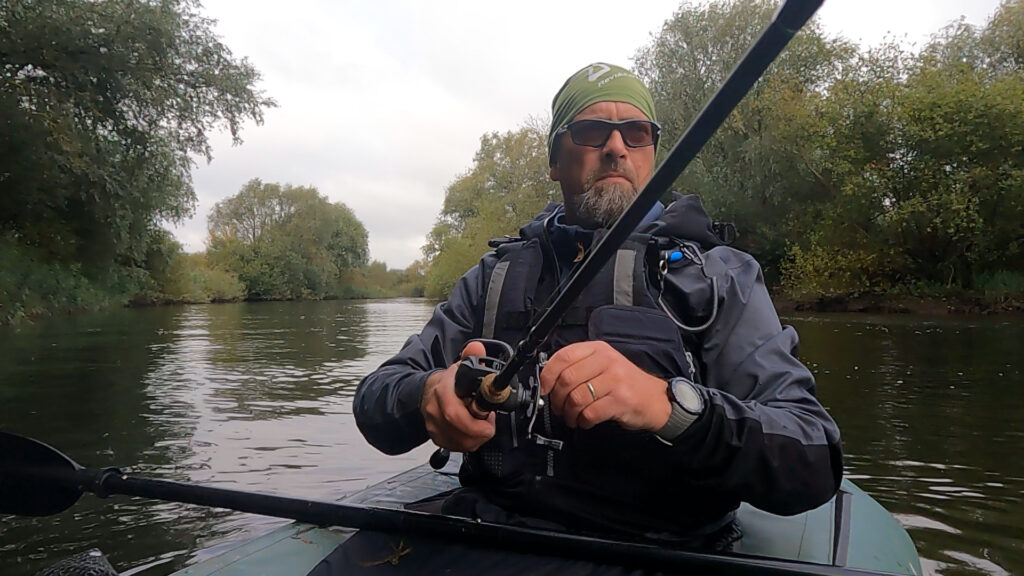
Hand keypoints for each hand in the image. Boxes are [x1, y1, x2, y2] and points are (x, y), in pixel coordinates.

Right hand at [420, 341, 495, 451]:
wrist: (425, 393)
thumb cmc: (446, 383)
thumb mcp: (459, 367)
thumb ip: (471, 356)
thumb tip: (477, 348)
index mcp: (441, 392)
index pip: (455, 413)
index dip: (477, 420)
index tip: (489, 416)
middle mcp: (434, 411)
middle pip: (460, 432)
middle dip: (481, 431)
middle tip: (489, 423)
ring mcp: (434, 426)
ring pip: (460, 443)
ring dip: (477, 438)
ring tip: (482, 426)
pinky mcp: (436, 437)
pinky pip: (456, 448)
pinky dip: (469, 442)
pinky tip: (472, 432)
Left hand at [539, 341, 671, 430]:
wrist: (655, 399)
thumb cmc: (625, 383)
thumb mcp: (603, 365)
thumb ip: (578, 366)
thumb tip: (548, 380)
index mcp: (598, 349)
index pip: (564, 356)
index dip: (548, 375)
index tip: (544, 389)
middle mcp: (607, 361)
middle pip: (567, 379)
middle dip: (557, 399)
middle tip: (558, 408)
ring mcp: (615, 380)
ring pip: (576, 398)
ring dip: (569, 413)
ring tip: (572, 417)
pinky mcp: (621, 400)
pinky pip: (590, 413)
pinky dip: (583, 421)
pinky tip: (585, 421)